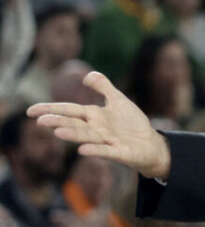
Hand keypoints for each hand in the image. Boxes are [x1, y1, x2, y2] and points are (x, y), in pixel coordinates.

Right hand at [28, 71, 171, 179]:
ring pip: (87, 136)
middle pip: (74, 124)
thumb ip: (103, 87)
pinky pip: (106, 151)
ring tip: (57, 132)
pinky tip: (83, 150)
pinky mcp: (119, 152)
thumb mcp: (118, 101)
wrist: (151, 143)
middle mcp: (96, 129)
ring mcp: (106, 141)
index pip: (69, 110)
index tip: (31, 111)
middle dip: (58, 122)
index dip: (51, 109)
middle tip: (40, 121)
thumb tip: (87, 75)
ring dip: (73, 135)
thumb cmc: (132, 123)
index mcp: (93, 116)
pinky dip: (95, 150)